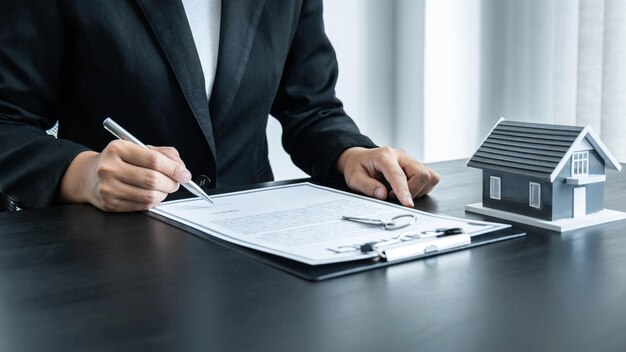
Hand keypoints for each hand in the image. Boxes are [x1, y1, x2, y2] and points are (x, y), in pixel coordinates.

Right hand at [57, 140, 191, 211]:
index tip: (184, 173)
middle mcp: (109, 168)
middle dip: (172, 183)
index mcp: (118, 149)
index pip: (153, 160)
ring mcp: (108, 188)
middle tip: (176, 182)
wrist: (88, 176)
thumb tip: (180, 166)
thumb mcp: (137, 148)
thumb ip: (162, 153)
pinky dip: (154, 202)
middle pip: (152, 179)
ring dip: (164, 193)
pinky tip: (153, 195)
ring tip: (164, 188)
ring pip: (149, 196)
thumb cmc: (118, 161)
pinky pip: (142, 206)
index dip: (174, 168)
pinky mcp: (110, 205)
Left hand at [336, 146, 439, 206]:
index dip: (404, 191)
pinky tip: (406, 189)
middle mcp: (401, 156)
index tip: (408, 204)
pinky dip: (421, 188)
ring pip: (429, 176)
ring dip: (419, 190)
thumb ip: (368, 186)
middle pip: (422, 174)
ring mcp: (410, 160)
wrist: (360, 159)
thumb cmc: (357, 167)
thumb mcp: (354, 178)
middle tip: (394, 196)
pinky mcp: (415, 166)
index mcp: (384, 156)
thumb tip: (382, 195)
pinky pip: (429, 178)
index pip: (399, 175)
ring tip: (399, 192)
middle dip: (413, 191)